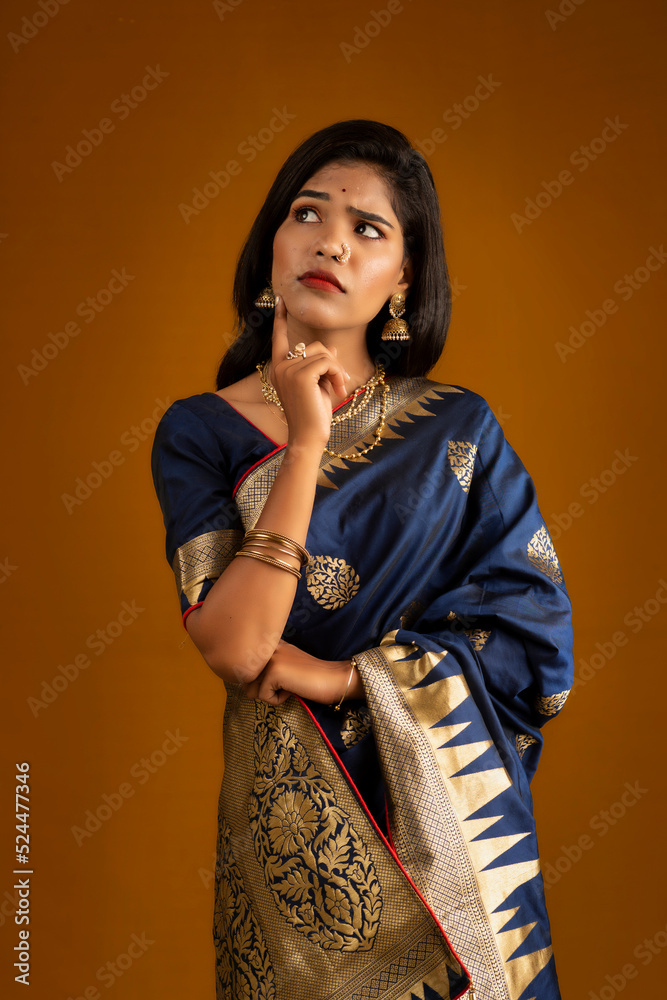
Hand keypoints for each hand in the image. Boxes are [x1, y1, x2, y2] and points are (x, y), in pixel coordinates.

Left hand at [241, 639, 361, 705]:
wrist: (333, 679)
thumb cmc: (309, 678)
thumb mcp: (284, 668)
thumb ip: (263, 671)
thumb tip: (242, 686)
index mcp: (268, 643)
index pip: (245, 667)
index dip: (258, 680)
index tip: (281, 678)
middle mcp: (266, 647)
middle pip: (245, 679)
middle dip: (262, 689)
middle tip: (286, 683)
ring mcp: (270, 658)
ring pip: (251, 689)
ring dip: (270, 695)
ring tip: (290, 685)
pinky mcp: (273, 672)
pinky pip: (263, 697)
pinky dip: (278, 700)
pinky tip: (293, 690)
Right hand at [270, 296, 348, 451]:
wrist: (309, 437)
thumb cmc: (314, 415)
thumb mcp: (320, 385)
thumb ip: (321, 365)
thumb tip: (332, 348)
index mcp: (279, 369)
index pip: (279, 338)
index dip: (280, 318)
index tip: (280, 299)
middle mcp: (280, 367)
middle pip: (313, 346)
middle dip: (331, 363)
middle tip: (337, 384)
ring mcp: (288, 370)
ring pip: (323, 353)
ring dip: (336, 371)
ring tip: (336, 389)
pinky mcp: (300, 374)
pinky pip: (327, 361)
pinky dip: (338, 374)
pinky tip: (337, 390)